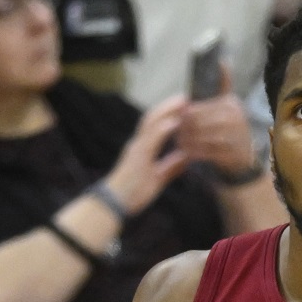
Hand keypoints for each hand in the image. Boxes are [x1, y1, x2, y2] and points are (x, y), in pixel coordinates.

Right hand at [103, 96, 191, 217]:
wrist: (116, 204)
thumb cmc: (134, 192)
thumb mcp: (158, 178)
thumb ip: (171, 167)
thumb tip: (186, 158)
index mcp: (143, 148)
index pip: (155, 126)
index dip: (168, 114)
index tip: (183, 107)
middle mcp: (138, 144)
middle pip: (153, 118)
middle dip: (168, 106)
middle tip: (184, 97)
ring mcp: (137, 149)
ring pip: (151, 124)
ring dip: (167, 111)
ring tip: (182, 102)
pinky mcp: (137, 157)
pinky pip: (150, 140)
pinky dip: (162, 130)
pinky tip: (174, 122)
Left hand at [177, 75, 258, 176]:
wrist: (246, 156)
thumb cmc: (232, 127)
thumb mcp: (229, 104)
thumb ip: (224, 84)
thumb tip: (223, 61)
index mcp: (231, 104)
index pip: (200, 108)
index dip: (186, 113)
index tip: (178, 117)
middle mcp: (235, 120)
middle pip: (200, 123)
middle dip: (185, 127)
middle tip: (175, 131)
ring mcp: (235, 138)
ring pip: (202, 138)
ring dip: (188, 140)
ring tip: (179, 141)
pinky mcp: (232, 155)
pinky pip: (207, 153)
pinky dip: (195, 152)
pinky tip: (187, 152)